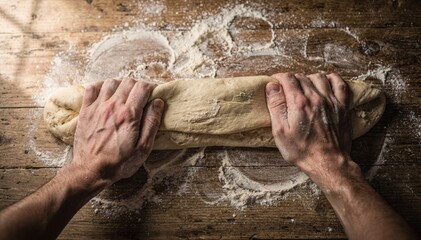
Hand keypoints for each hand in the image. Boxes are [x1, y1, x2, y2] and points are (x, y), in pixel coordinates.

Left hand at [71, 78, 163, 186]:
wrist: (91, 171)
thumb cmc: (119, 162)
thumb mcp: (143, 148)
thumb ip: (152, 122)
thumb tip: (158, 102)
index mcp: (129, 115)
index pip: (142, 87)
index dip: (151, 88)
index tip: (154, 94)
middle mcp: (112, 107)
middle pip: (128, 82)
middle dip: (138, 86)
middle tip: (141, 97)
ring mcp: (97, 107)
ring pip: (111, 82)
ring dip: (121, 86)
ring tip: (124, 96)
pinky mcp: (85, 111)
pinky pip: (92, 88)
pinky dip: (101, 86)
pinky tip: (106, 94)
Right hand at [265, 73, 357, 188]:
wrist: (327, 162)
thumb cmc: (301, 150)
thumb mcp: (280, 131)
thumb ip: (275, 106)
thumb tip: (272, 86)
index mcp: (299, 103)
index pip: (287, 78)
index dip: (278, 78)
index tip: (275, 83)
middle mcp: (316, 98)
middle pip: (301, 77)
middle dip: (291, 80)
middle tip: (286, 89)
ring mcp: (331, 101)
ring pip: (319, 77)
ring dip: (308, 79)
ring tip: (303, 87)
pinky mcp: (342, 107)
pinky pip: (339, 84)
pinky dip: (331, 79)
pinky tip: (324, 83)